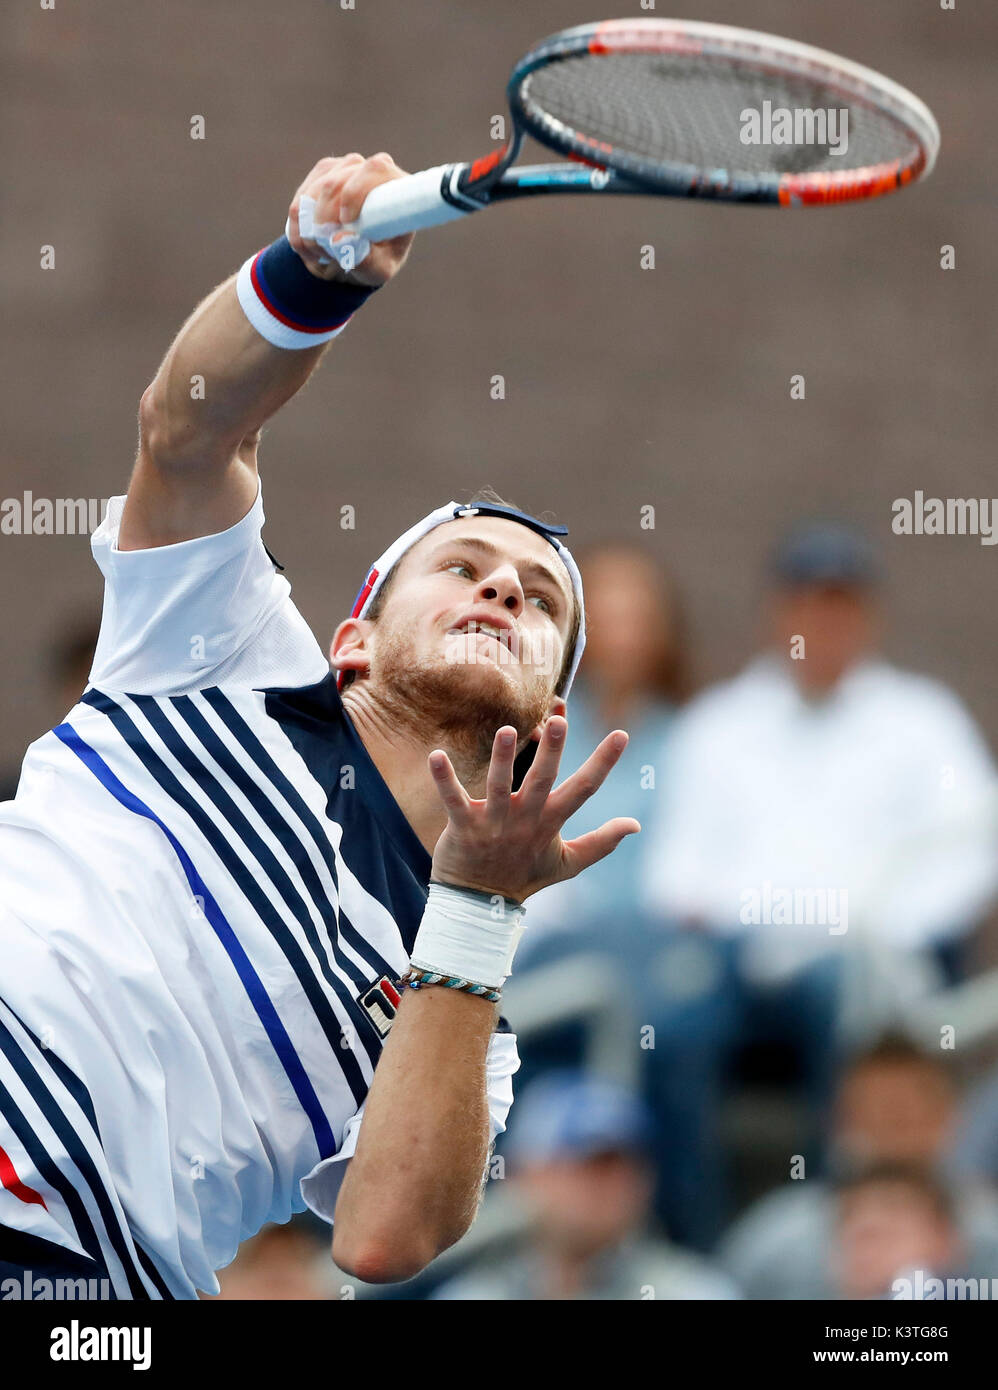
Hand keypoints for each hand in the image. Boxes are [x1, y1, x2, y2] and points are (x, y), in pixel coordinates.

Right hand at [287, 152, 413, 286]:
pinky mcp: (319, 176)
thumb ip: (366, 259)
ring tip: (323, 253)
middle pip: (335, 183)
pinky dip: (299, 231)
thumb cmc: (377, 259)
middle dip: (325, 220)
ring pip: (313, 193)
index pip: (375, 169)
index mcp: (393, 185)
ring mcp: (340, 168)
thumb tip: (337, 240)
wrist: (357, 253)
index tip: (346, 222)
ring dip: (311, 230)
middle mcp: (366, 169)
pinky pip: (298, 204)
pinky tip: (312, 247)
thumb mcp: (380, 269)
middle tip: (328, 250)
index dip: (355, 193)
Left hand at [427, 716, 639, 902]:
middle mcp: (524, 819)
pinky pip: (453, 799)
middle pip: (542, 781)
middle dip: (552, 751)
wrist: (480, 905)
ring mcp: (493, 823)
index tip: (621, 734)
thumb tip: (635, 825)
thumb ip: (602, 842)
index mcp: (550, 822)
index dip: (603, 762)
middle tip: (559, 721)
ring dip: (503, 759)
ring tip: (508, 731)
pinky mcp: (463, 826)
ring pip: (499, 786)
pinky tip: (436, 755)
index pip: (584, 789)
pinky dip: (444, 778)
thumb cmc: (524, 876)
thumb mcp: (569, 863)